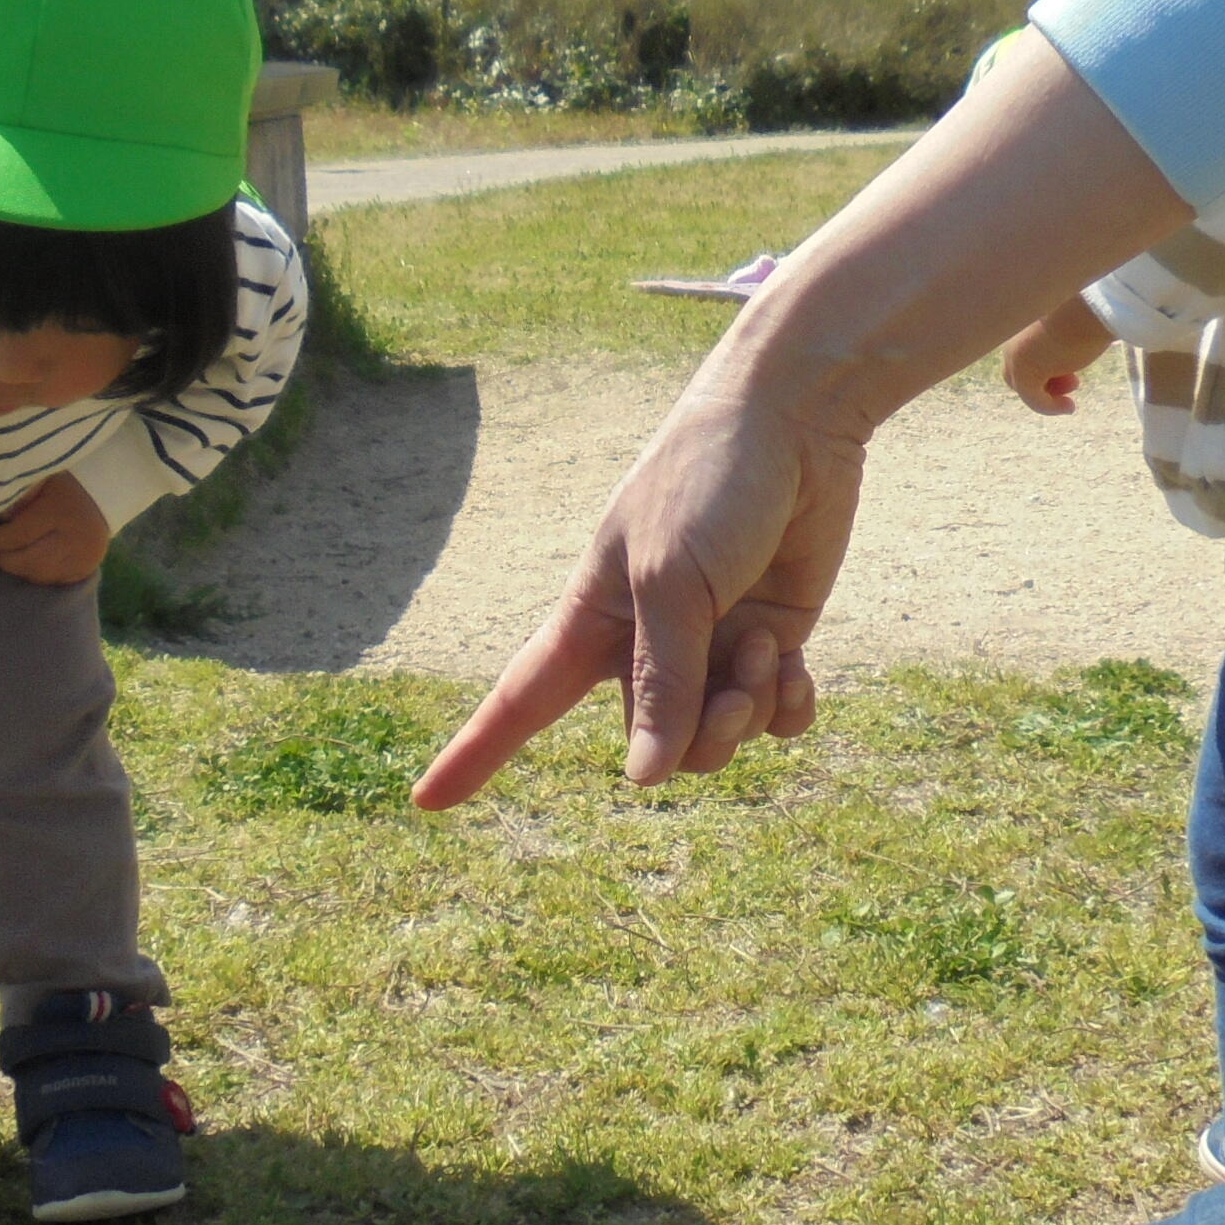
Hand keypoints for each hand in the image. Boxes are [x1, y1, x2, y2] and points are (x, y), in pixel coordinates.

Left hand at [0, 471, 109, 584]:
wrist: (105, 493)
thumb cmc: (65, 484)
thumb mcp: (40, 480)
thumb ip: (18, 497)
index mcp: (59, 513)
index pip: (17, 536)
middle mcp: (74, 539)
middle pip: (27, 561)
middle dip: (2, 558)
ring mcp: (83, 558)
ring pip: (38, 575)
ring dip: (17, 568)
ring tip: (6, 555)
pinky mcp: (87, 569)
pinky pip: (53, 580)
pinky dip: (36, 574)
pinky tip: (28, 561)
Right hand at [413, 354, 841, 804]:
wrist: (793, 421)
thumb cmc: (709, 484)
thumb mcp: (673, 582)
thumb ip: (663, 682)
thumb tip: (644, 778)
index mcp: (592, 619)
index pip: (521, 701)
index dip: (474, 753)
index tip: (424, 803)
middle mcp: (646, 643)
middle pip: (652, 746)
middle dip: (699, 733)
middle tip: (735, 689)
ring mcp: (712, 645)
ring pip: (719, 737)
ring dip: (750, 711)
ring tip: (769, 654)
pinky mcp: (772, 638)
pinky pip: (773, 716)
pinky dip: (788, 707)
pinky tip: (801, 674)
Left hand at [1002, 299, 1115, 415]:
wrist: (1093, 306)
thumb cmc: (1091, 308)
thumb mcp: (1070, 322)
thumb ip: (1059, 336)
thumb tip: (1069, 349)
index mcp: (1021, 320)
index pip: (1021, 350)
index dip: (1042, 365)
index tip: (1071, 370)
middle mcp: (1012, 335)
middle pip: (1015, 369)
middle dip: (1043, 380)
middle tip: (1075, 380)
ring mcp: (1016, 353)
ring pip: (1022, 382)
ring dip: (1046, 392)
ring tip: (1075, 385)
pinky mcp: (1025, 371)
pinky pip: (1031, 398)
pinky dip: (1049, 406)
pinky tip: (1069, 407)